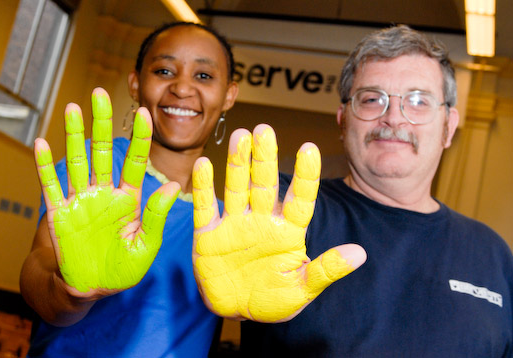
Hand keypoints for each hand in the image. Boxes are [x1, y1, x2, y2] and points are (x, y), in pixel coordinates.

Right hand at [34, 87, 178, 293]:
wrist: (91, 288)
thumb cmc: (123, 270)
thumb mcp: (146, 245)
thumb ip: (156, 215)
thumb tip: (174, 185)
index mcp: (130, 200)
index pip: (137, 162)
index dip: (141, 139)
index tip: (145, 113)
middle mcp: (105, 193)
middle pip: (104, 151)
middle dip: (103, 123)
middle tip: (101, 94)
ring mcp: (81, 200)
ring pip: (77, 160)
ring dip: (73, 134)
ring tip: (72, 107)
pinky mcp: (59, 213)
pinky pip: (50, 185)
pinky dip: (44, 165)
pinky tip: (40, 143)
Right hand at [192, 124, 365, 322]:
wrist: (236, 311)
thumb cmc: (273, 299)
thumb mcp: (302, 288)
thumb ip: (326, 269)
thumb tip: (361, 253)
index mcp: (288, 231)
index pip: (300, 198)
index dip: (305, 175)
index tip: (309, 149)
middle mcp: (262, 221)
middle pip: (265, 184)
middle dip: (265, 158)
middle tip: (265, 129)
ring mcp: (235, 225)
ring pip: (237, 188)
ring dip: (238, 164)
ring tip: (241, 136)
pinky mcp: (208, 235)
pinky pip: (206, 208)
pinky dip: (204, 187)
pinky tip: (204, 164)